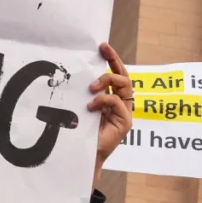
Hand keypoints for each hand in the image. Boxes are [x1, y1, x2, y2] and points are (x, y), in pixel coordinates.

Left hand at [89, 42, 132, 181]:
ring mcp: (124, 113)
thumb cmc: (80, 133)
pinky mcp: (125, 122)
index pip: (115, 75)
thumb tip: (76, 74)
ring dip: (107, 80)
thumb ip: (86, 94)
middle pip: (124, 76)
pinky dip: (103, 100)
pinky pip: (117, 101)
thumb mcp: (82, 107)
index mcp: (111, 99)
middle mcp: (120, 104)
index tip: (102, 46)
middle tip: (104, 49)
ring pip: (125, 84)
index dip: (111, 59)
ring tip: (91, 87)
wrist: (84, 156)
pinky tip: (91, 106)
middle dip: (115, 60)